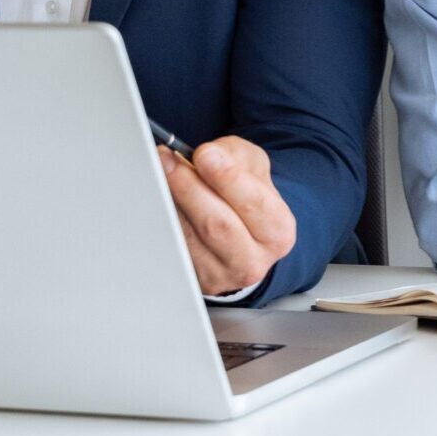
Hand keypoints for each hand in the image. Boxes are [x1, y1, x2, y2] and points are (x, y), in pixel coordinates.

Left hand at [158, 136, 295, 296]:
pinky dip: (163, 219)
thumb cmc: (247, 197)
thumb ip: (234, 155)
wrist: (241, 235)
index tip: (204, 154)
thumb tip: (206, 155)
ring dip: (169, 202)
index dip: (227, 177)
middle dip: (189, 188)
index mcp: (278, 232)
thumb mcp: (253, 168)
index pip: (254, 203)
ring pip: (189, 238)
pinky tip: (159, 198)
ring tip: (159, 173)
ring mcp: (222, 276)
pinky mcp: (194, 280)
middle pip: (217, 224)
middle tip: (168, 161)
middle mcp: (253, 260)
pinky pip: (174, 247)